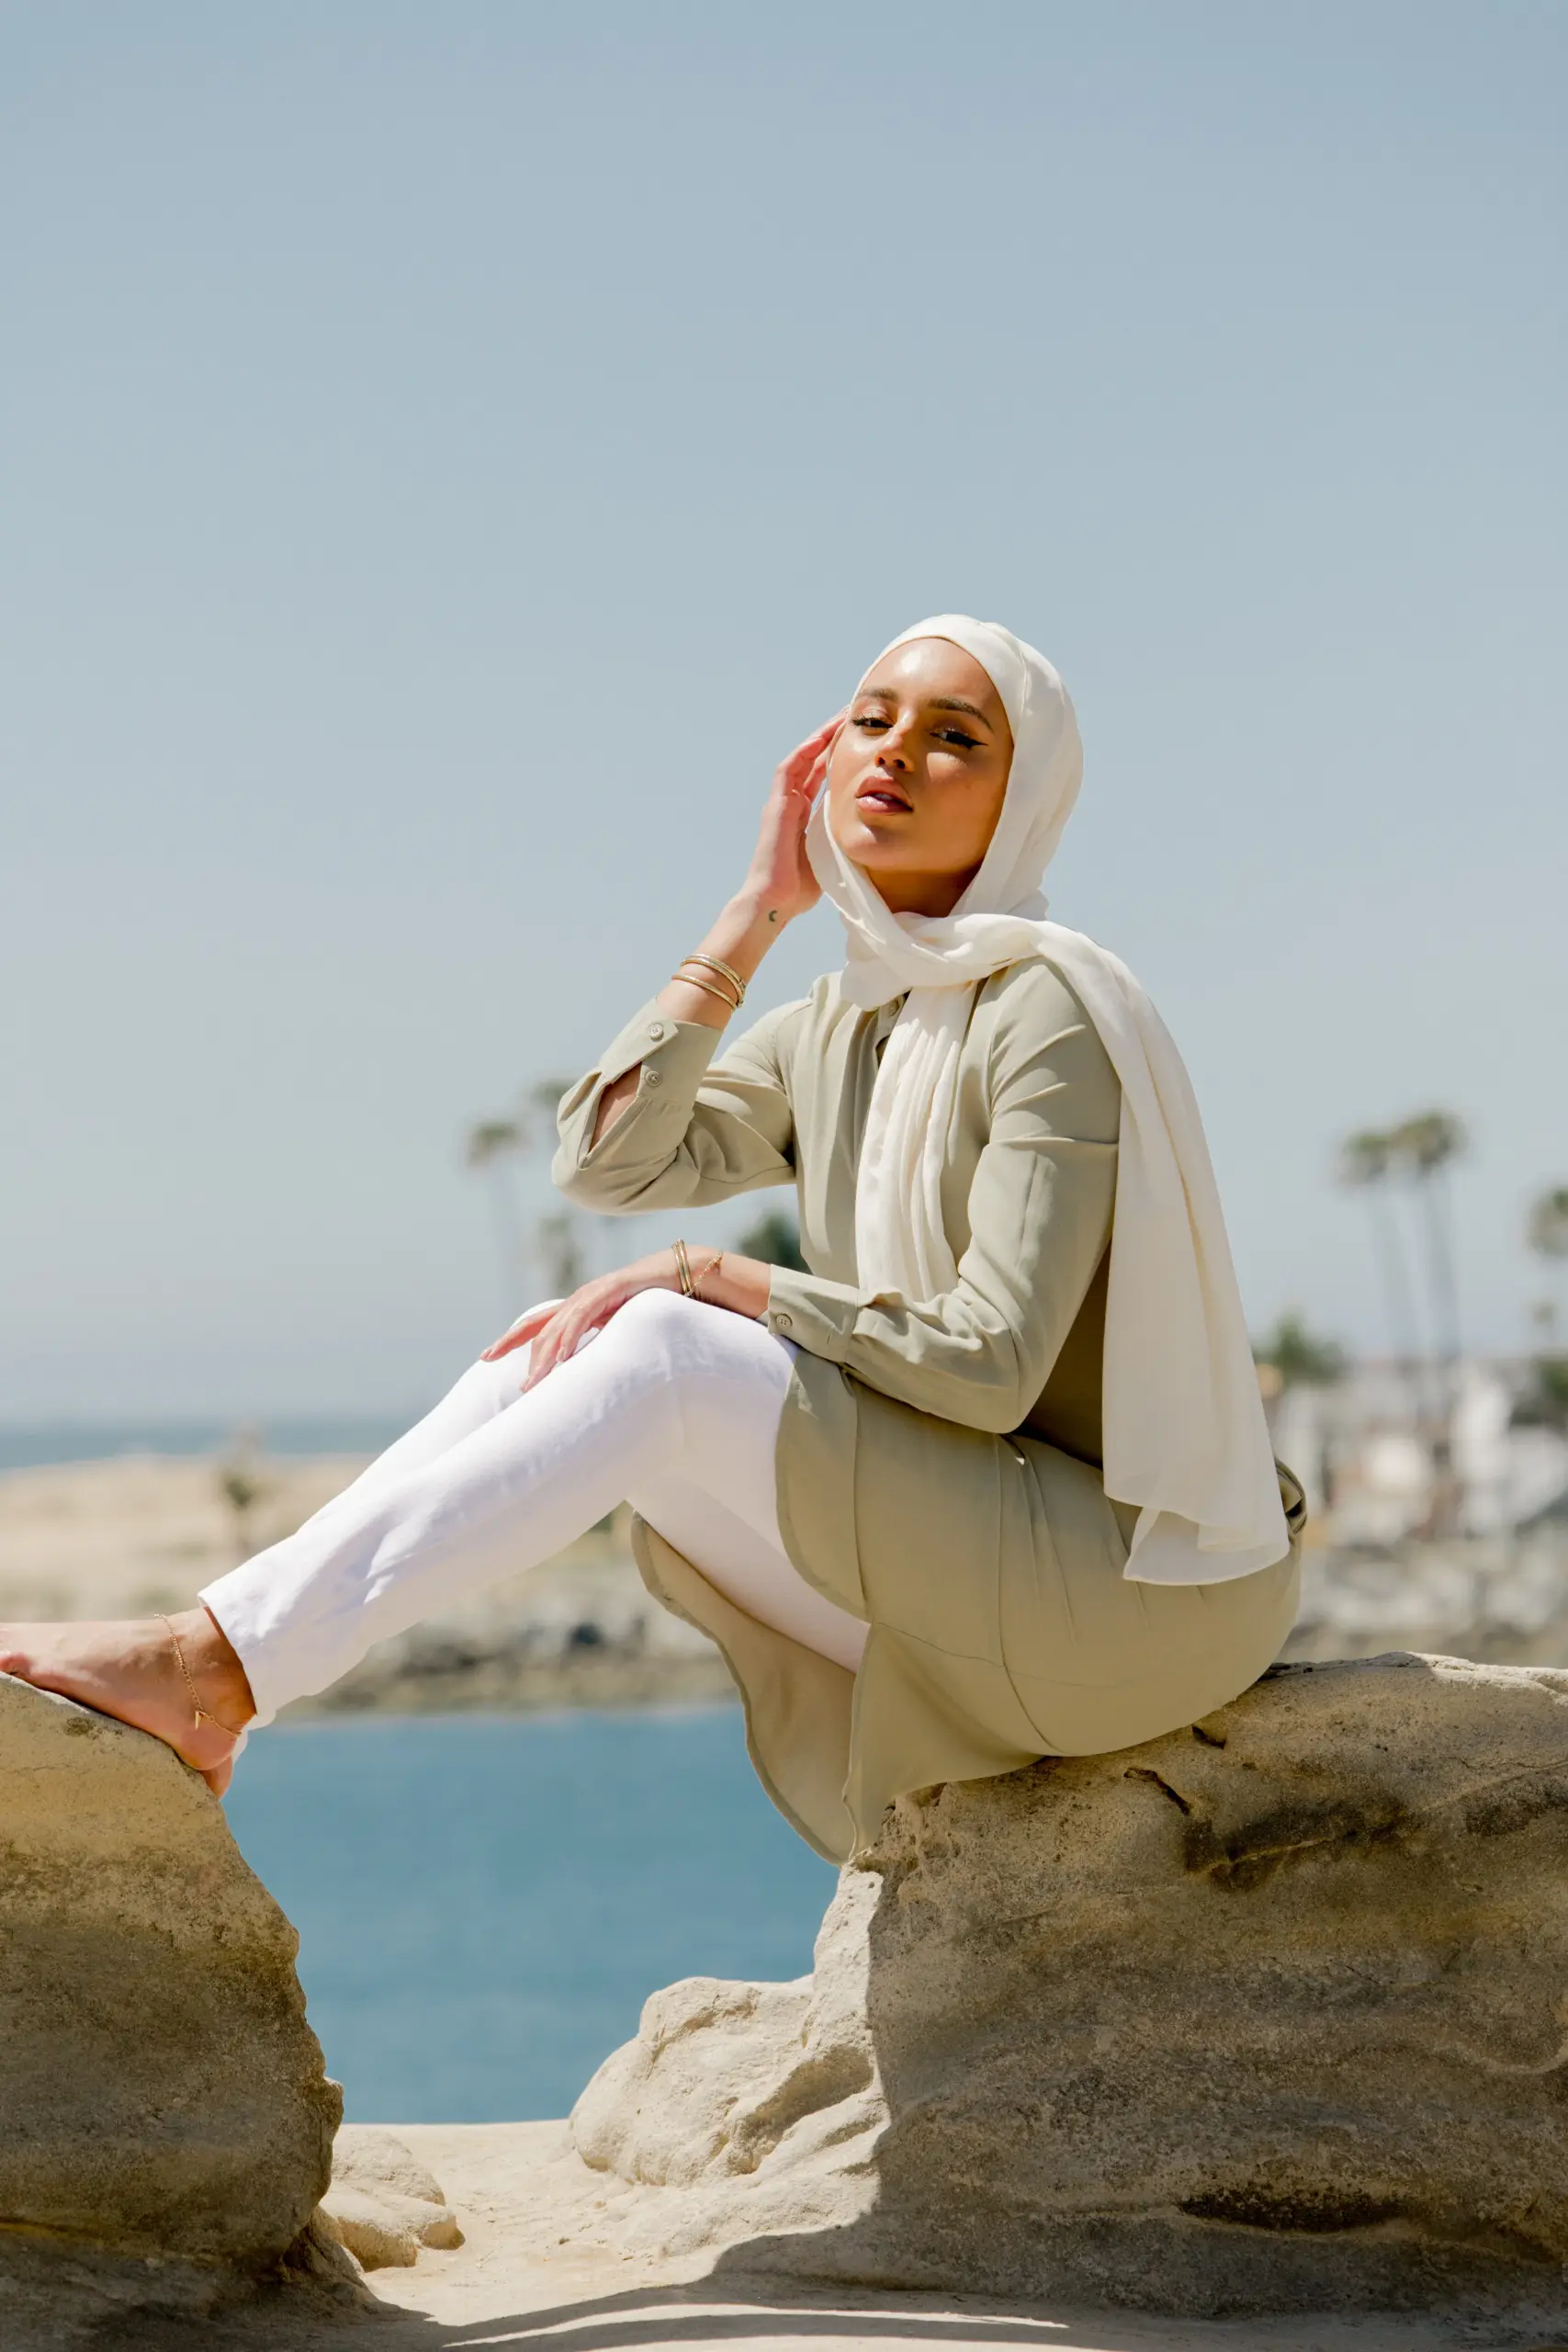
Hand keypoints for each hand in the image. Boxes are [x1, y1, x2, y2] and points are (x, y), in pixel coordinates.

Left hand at [481, 1251, 681, 1389]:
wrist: (682, 1275)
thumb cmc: (655, 1305)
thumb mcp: (622, 1331)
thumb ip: (601, 1347)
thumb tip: (584, 1376)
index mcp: (577, 1309)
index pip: (535, 1324)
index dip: (509, 1338)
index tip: (485, 1356)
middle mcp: (579, 1299)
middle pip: (538, 1327)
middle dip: (518, 1351)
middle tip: (517, 1385)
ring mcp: (593, 1293)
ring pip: (558, 1326)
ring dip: (545, 1356)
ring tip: (535, 1382)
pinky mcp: (610, 1289)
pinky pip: (584, 1316)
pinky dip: (570, 1336)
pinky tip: (561, 1357)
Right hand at [739, 714, 841, 927]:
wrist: (775, 901)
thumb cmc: (801, 888)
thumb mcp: (832, 854)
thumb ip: (842, 836)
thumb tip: (868, 830)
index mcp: (804, 815)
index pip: (823, 777)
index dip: (839, 757)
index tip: (860, 740)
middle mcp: (792, 804)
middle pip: (814, 762)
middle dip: (833, 738)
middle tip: (854, 717)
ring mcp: (782, 803)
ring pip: (802, 759)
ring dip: (821, 737)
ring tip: (841, 718)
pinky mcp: (775, 806)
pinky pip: (789, 770)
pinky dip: (804, 753)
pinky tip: (820, 737)